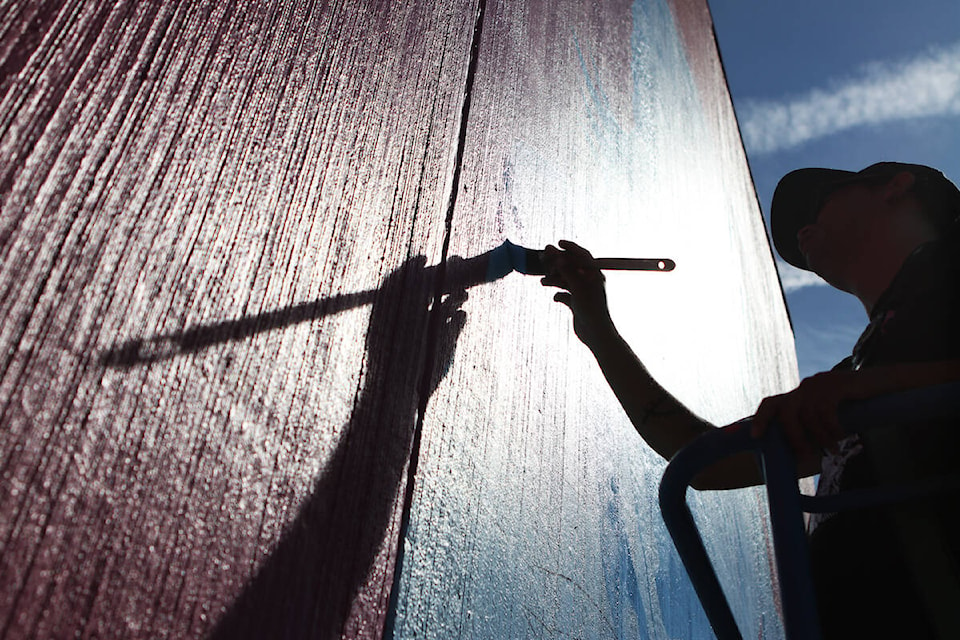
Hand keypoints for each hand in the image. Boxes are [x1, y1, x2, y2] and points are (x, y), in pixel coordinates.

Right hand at [539, 240, 612, 346]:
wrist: (596, 334)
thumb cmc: (591, 309)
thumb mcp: (578, 288)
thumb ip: (567, 271)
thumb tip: (557, 256)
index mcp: (595, 275)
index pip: (582, 256)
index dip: (571, 248)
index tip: (558, 243)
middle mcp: (589, 282)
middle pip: (571, 267)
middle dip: (557, 263)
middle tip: (543, 257)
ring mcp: (583, 293)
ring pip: (566, 280)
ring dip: (554, 279)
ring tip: (542, 282)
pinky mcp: (577, 304)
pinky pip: (565, 295)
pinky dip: (559, 294)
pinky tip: (555, 298)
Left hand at [751, 370, 865, 456]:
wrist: (882, 383)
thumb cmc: (855, 405)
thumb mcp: (829, 413)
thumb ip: (814, 427)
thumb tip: (803, 455)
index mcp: (799, 395)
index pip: (770, 403)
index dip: (760, 419)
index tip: (756, 437)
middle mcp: (805, 387)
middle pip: (786, 412)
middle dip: (794, 437)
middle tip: (805, 455)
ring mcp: (820, 384)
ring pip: (807, 414)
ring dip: (819, 436)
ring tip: (832, 449)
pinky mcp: (836, 384)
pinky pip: (825, 409)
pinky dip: (831, 427)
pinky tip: (840, 436)